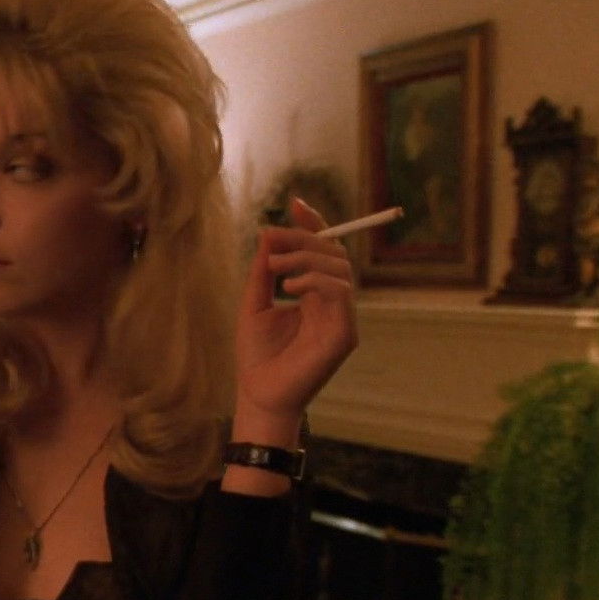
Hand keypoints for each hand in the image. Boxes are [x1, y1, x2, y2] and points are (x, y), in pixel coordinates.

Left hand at [235, 197, 358, 426]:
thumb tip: (269, 232)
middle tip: (275, 236)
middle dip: (305, 237)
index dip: (314, 225)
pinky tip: (290, 286)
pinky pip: (341, 294)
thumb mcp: (253, 304)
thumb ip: (263, 271)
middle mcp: (333, 304)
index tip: (294, 204)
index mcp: (315, 295)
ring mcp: (342, 318)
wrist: (258, 396)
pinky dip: (316, 281)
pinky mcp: (345, 335)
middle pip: (334, 254)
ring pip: (340, 269)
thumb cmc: (257, 357)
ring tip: (276, 266)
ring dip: (307, 258)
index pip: (323, 251)